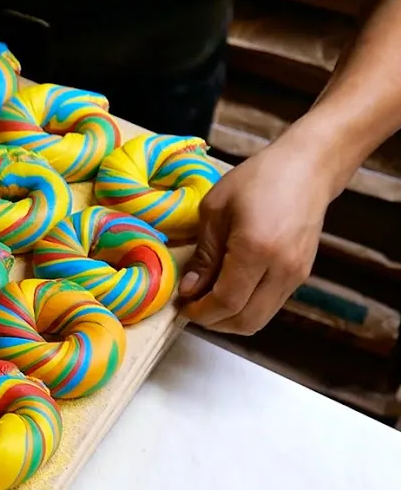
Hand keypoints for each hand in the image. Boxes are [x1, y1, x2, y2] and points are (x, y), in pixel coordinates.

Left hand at [178, 138, 338, 334]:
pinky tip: (229, 290)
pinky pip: (270, 306)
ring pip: (259, 319)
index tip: (182, 305)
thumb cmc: (258, 179)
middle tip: (192, 308)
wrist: (308, 168)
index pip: (226, 302)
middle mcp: (282, 269)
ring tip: (207, 300)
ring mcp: (297, 275)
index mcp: (257, 250)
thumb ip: (203, 256)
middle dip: (213, 322)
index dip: (200, 312)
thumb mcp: (215, 210)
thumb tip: (190, 290)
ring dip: (230, 319)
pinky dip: (246, 308)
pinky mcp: (302, 275)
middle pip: (245, 321)